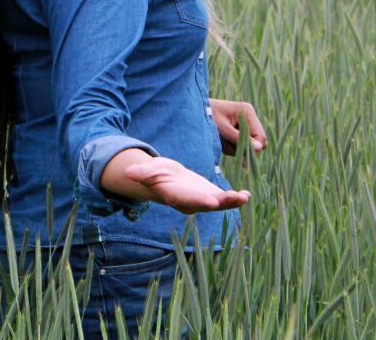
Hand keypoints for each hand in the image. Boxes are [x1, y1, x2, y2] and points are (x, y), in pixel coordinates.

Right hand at [125, 157, 250, 213]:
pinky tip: (246, 194)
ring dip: (232, 201)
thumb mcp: (148, 171)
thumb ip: (142, 173)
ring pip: (219, 203)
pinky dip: (236, 198)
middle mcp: (190, 202)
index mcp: (176, 196)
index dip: (199, 200)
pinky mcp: (211, 196)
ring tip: (244, 196)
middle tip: (234, 198)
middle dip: (220, 201)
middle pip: (206, 203)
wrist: (165, 179)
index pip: (187, 199)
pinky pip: (225, 199)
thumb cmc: (155, 174)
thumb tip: (129, 173)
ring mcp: (202, 201)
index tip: (211, 201)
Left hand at [209, 98, 266, 154]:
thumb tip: (259, 148)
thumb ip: (239, 138)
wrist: (193, 111)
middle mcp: (249, 117)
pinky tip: (220, 141)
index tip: (242, 156)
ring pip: (248, 146)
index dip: (254, 148)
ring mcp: (244, 124)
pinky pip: (239, 146)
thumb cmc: (207, 117)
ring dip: (234, 148)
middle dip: (243, 149)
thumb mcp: (222, 129)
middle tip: (228, 149)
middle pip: (257, 143)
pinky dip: (230, 147)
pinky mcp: (237, 131)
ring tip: (220, 141)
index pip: (260, 136)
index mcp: (248, 112)